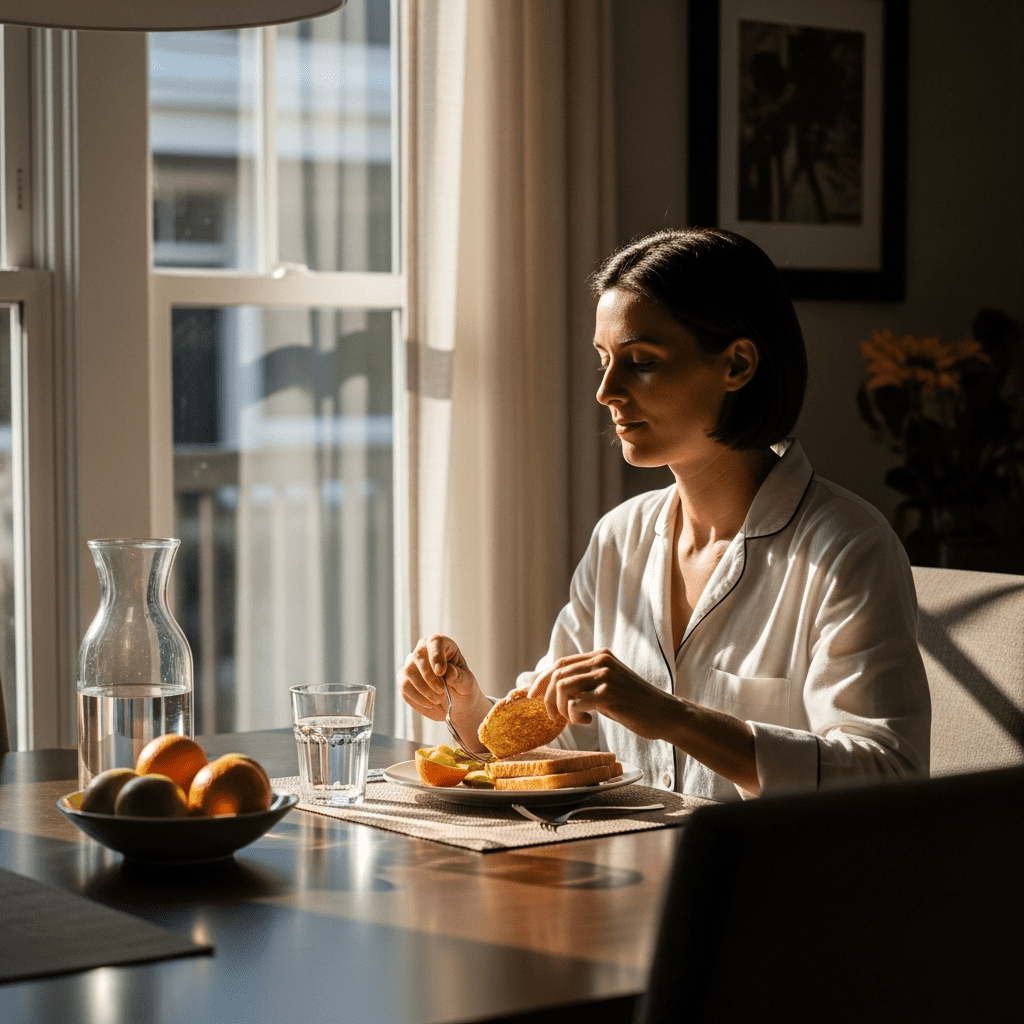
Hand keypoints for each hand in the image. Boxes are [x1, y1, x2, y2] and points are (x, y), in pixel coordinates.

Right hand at [398, 634, 481, 722]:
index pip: (435, 641)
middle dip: (428, 676)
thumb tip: (449, 671)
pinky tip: (430, 704)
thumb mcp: (468, 685)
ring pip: (408, 671)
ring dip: (423, 689)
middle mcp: (425, 650)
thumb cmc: (463, 689)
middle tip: (441, 691)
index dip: (436, 655)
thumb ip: (460, 678)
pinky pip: (404, 686)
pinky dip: (417, 698)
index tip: (441, 672)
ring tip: (438, 700)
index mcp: (444, 646)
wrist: (455, 705)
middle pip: (418, 655)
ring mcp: (412, 664)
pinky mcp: (404, 679)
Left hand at [527, 648, 670, 739]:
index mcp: (599, 656)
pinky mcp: (609, 693)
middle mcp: (601, 660)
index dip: (541, 680)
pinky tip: (588, 722)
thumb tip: (552, 689)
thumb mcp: (607, 686)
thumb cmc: (633, 704)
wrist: (664, 714)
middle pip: (557, 675)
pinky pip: (575, 704)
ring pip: (563, 687)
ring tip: (573, 720)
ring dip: (561, 709)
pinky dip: (574, 717)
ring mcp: (605, 675)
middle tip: (553, 717)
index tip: (531, 697)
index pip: (560, 664)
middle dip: (548, 699)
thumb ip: (585, 682)